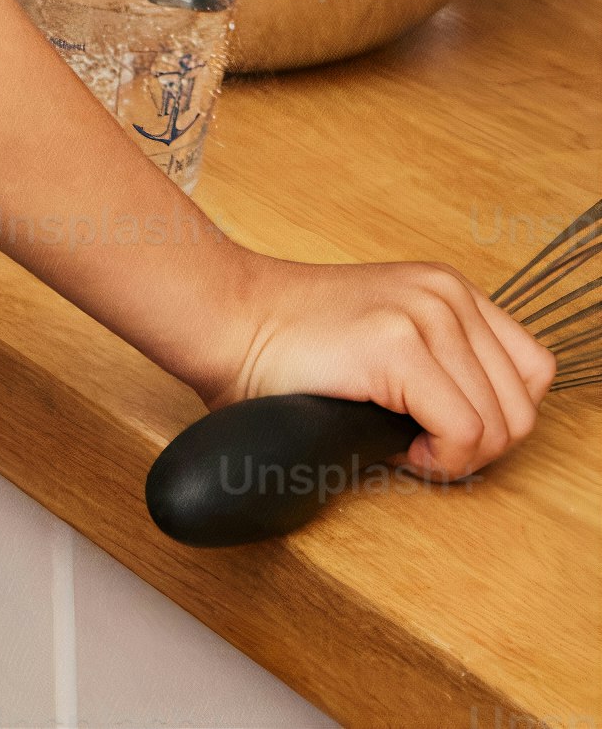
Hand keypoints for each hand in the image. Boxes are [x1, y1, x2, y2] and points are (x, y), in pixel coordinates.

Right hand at [213, 255, 556, 479]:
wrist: (218, 321)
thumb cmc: (285, 347)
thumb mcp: (387, 336)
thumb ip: (441, 363)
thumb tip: (486, 433)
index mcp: (448, 290)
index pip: (533, 372)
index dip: (497, 418)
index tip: (442, 429)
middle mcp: (447, 294)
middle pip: (523, 408)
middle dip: (478, 448)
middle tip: (419, 447)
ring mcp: (426, 315)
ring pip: (499, 427)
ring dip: (455, 456)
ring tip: (403, 444)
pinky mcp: (398, 346)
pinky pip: (463, 434)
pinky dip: (438, 460)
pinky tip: (397, 449)